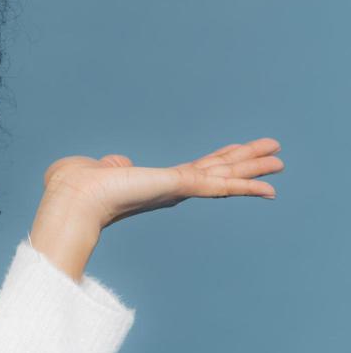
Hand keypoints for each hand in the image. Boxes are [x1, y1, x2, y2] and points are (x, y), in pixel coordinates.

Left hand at [40, 137, 283, 230]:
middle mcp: (169, 188)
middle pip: (218, 171)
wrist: (72, 199)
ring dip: (254, 167)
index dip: (217, 162)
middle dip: (246, 162)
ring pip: (225, 175)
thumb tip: (117, 163)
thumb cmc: (73, 186)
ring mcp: (177, 189)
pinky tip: (270, 187)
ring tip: (281, 159)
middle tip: (276, 154)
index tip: (236, 153)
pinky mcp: (179, 187)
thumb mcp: (96, 168)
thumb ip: (112, 165)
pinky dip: (246, 186)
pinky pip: (219, 185)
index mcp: (153, 183)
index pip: (194, 170)